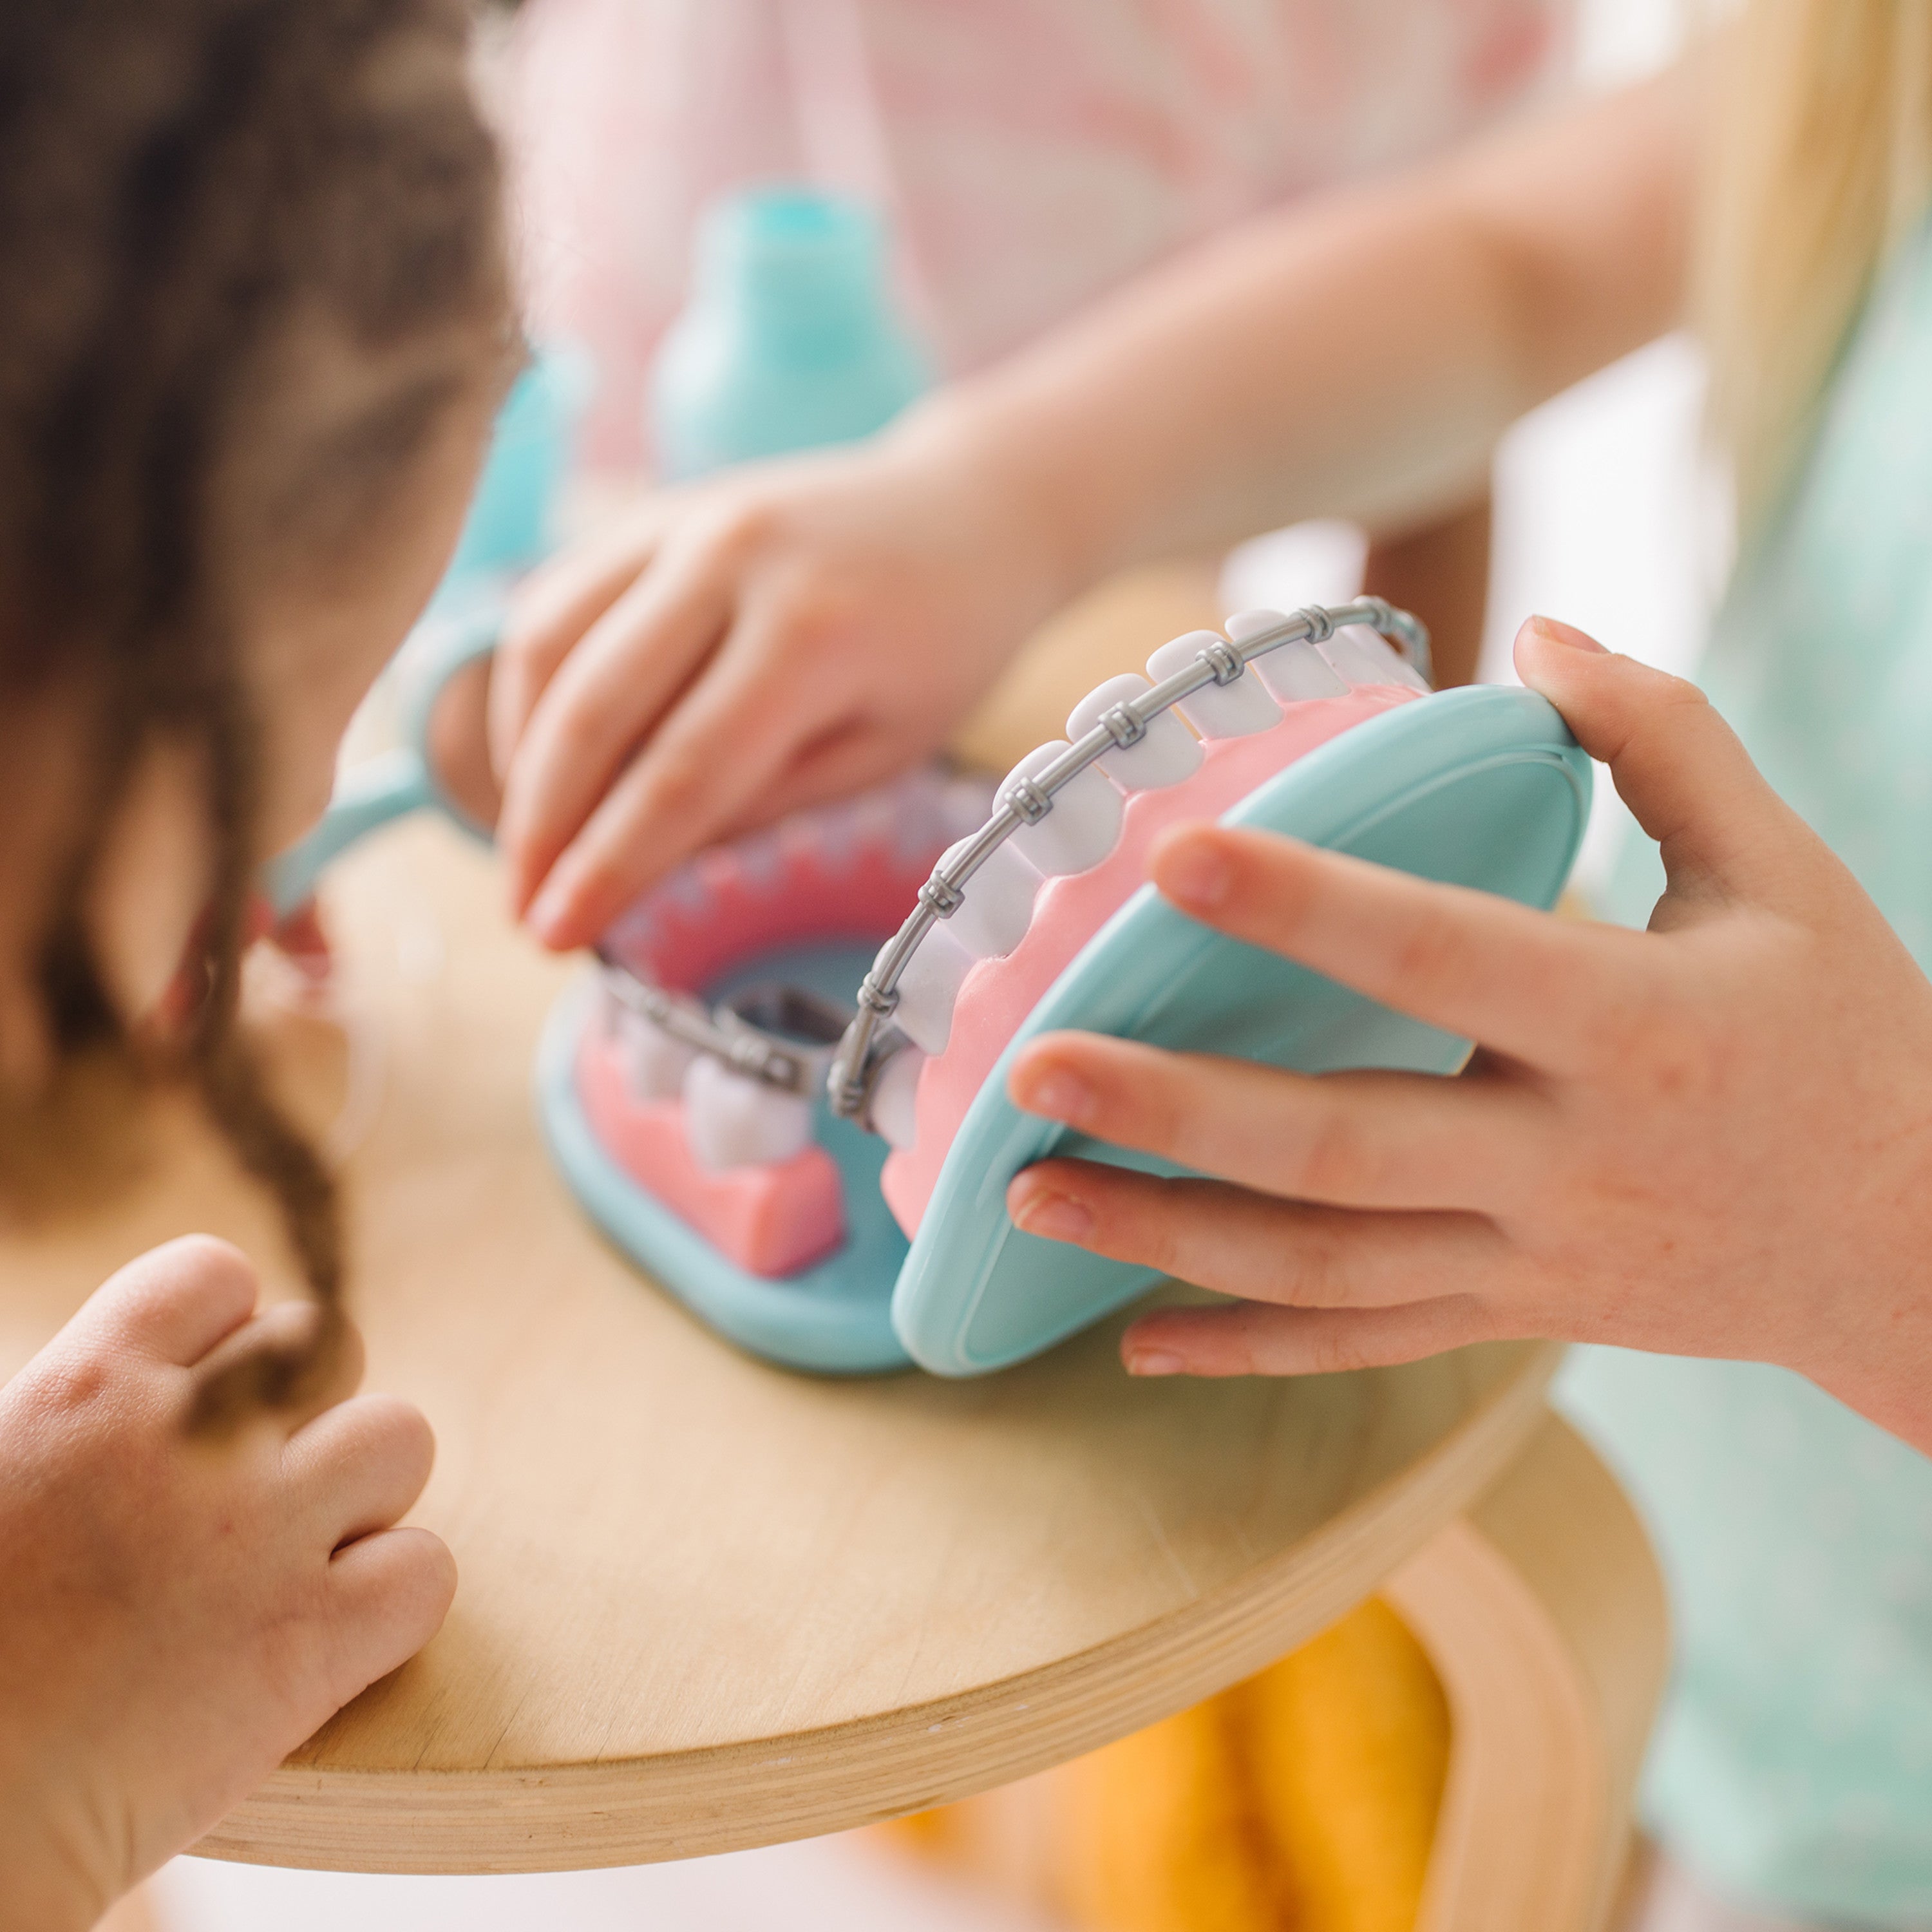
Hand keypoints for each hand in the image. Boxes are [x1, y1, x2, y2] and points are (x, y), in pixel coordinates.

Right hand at [0, 1237, 453, 1928]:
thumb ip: (69, 1426)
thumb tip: (127, 1402)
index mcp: (83, 1388)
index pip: (215, 1277)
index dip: (222, 1340)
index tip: (194, 1407)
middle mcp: (187, 1438)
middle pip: (327, 1346)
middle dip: (303, 1414)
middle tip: (251, 1498)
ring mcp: (259, 1534)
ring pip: (400, 1438)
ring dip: (364, 1496)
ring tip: (297, 1563)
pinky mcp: (310, 1641)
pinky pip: (426, 1570)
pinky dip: (394, 1606)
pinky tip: (329, 1644)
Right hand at [489, 418, 1070, 949]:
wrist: (973, 512)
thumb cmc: (941, 651)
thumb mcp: (883, 752)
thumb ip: (762, 804)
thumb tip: (639, 861)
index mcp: (811, 634)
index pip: (681, 774)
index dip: (607, 866)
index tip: (558, 937)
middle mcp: (732, 559)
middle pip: (593, 712)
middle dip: (542, 829)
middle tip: (524, 915)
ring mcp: (683, 520)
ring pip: (549, 647)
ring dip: (521, 762)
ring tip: (529, 848)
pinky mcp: (652, 512)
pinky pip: (557, 602)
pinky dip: (532, 691)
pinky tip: (542, 763)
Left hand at [1005, 617, 1931, 1455]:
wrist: (1919, 1248)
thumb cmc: (1850, 1038)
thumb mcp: (1786, 875)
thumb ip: (1667, 741)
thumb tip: (1535, 637)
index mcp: (1639, 1027)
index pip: (1448, 959)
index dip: (1310, 910)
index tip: (1176, 858)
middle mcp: (1571, 1162)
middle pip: (1342, 1146)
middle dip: (1175, 1111)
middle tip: (1032, 1066)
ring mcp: (1534, 1260)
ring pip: (1323, 1264)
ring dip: (1165, 1238)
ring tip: (1026, 1192)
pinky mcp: (1515, 1315)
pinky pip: (1363, 1341)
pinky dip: (1245, 1344)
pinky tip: (1132, 1337)